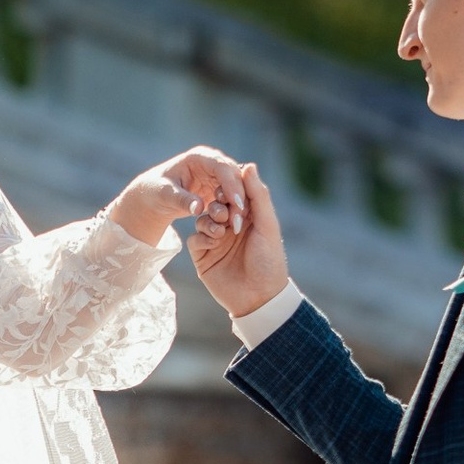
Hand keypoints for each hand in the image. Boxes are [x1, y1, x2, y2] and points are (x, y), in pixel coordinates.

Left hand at [108, 144, 248, 250]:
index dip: (231, 184)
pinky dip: (233, 210)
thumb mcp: (166, 195)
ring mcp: (216, 175)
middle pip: (234, 176)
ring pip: (236, 188)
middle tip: (238, 220)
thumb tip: (199, 208)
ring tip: (235, 226)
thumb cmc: (157, 191)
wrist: (155, 196)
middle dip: (239, 198)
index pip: (222, 167)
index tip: (236, 204)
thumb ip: (183, 200)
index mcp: (199, 157)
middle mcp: (211, 162)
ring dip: (238, 206)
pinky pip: (231, 197)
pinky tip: (232, 225)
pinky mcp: (218, 188)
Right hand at [186, 156, 291, 321]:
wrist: (258, 298)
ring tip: (222, 232)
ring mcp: (216, 240)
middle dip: (218, 205)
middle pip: (215, 202)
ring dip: (210, 221)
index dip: (230, 189)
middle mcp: (231, 226)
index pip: (234, 193)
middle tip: (226, 214)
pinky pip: (194, 238)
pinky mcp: (203, 255)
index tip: (230, 191)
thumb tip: (248, 165)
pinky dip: (202, 237)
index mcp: (249, 216)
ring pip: (202, 218)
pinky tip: (214, 244)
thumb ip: (258, 196)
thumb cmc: (269, 261)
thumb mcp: (267, 225)